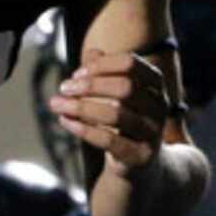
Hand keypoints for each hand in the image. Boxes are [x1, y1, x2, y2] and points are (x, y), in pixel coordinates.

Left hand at [48, 47, 176, 173]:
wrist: (140, 163)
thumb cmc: (123, 121)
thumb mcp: (115, 94)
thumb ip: (105, 73)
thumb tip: (92, 53)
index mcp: (155, 84)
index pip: (130, 63)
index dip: (101, 65)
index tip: (76, 73)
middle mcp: (159, 107)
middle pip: (125, 87)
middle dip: (90, 85)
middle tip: (64, 87)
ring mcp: (153, 133)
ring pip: (116, 114)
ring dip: (81, 107)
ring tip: (56, 104)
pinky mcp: (140, 156)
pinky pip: (109, 141)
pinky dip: (83, 129)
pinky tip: (65, 121)